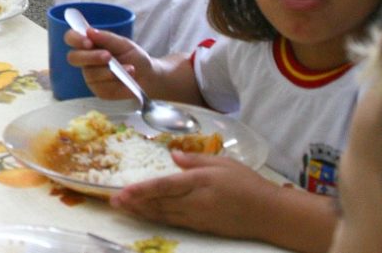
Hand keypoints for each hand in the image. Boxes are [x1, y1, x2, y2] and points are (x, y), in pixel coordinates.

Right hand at [65, 27, 154, 99]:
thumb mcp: (124, 44)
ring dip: (109, 70)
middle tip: (108, 56)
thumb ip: (107, 38)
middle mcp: (86, 61)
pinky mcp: (99, 91)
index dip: (75, 39)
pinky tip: (127, 78)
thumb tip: (89, 31)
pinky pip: (101, 86)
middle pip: (73, 58)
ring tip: (129, 68)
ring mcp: (91, 77)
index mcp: (89, 45)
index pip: (71, 38)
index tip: (88, 41)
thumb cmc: (134, 57)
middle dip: (90, 56)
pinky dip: (116, 80)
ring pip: (90, 73)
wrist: (148, 76)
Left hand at [111, 152, 279, 238]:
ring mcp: (197, 217)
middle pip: (158, 203)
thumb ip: (195, 159)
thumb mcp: (223, 163)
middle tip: (113, 201)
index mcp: (200, 182)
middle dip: (134, 203)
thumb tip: (173, 154)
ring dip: (141, 212)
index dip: (142, 190)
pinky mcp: (200, 227)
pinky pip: (173, 222)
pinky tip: (145, 215)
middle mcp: (195, 202)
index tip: (123, 192)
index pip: (165, 186)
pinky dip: (156, 218)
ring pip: (162, 215)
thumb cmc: (247, 183)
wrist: (269, 214)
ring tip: (123, 208)